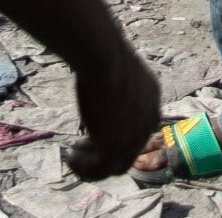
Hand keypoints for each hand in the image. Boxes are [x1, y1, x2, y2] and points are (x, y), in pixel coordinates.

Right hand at [62, 44, 160, 181]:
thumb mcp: (114, 65)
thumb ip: (112, 76)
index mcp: (152, 99)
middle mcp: (149, 121)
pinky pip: (99, 170)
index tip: (94, 129)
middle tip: (81, 145)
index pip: (138, 126)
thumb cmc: (103, 50)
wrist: (102, 56)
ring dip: (93, 164)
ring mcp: (135, 138)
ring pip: (116, 166)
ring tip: (74, 157)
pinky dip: (84, 168)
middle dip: (105, 149)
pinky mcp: (116, 148)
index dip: (115, 131)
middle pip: (130, 149)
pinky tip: (70, 158)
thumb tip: (98, 64)